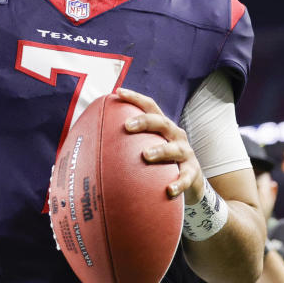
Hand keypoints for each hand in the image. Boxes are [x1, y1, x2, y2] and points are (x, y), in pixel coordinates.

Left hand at [118, 88, 203, 203]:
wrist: (192, 181)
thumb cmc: (162, 161)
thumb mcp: (149, 147)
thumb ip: (128, 144)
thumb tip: (91, 146)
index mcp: (163, 127)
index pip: (150, 107)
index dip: (135, 98)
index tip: (118, 92)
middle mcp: (175, 135)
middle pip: (161, 123)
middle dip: (145, 121)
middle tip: (127, 125)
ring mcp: (186, 153)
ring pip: (174, 149)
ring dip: (160, 150)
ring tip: (146, 155)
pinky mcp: (192, 172)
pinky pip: (186, 177)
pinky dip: (179, 183)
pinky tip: (169, 190)